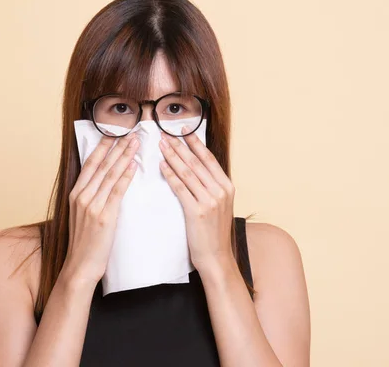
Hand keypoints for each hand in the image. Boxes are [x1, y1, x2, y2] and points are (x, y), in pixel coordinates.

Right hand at [62, 132, 139, 286]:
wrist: (80, 266)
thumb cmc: (85, 243)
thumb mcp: (82, 216)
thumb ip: (91, 197)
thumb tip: (104, 182)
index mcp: (75, 194)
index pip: (90, 163)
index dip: (103, 146)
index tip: (114, 132)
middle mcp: (81, 196)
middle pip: (101, 164)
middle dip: (116, 146)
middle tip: (130, 130)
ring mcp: (91, 205)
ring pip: (110, 174)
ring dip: (124, 155)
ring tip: (135, 142)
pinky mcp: (104, 216)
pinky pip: (116, 191)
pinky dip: (125, 176)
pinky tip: (133, 165)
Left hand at [158, 126, 235, 271]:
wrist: (216, 257)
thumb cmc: (214, 233)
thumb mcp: (220, 206)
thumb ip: (211, 187)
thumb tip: (197, 169)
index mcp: (227, 187)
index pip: (209, 159)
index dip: (195, 143)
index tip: (184, 130)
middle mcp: (220, 191)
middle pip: (197, 162)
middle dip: (180, 146)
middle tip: (166, 133)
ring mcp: (210, 201)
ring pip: (188, 172)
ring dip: (173, 156)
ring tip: (162, 145)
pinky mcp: (197, 211)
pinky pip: (181, 188)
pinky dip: (171, 175)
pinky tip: (162, 166)